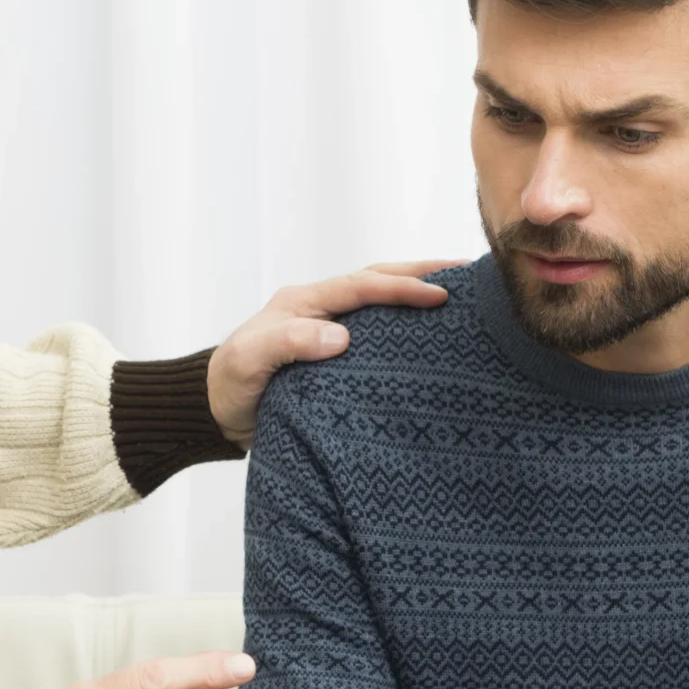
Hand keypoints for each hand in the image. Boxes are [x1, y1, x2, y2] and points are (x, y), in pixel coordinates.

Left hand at [207, 261, 464, 445]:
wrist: (215, 413)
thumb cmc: (230, 385)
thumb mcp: (248, 362)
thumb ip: (287, 343)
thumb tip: (341, 337)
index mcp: (305, 301)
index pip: (363, 285)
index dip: (402, 287)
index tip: (441, 295)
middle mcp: (323, 309)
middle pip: (380, 281)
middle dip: (424, 275)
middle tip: (473, 276)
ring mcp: (332, 331)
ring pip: (384, 306)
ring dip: (419, 297)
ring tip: (468, 299)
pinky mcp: (340, 359)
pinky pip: (381, 337)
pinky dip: (409, 331)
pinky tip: (438, 342)